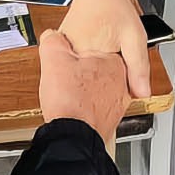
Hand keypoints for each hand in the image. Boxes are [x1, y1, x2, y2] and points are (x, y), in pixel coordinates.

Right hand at [38, 30, 129, 151]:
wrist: (73, 138)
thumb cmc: (70, 102)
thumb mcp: (54, 61)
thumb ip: (53, 42)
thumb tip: (53, 36)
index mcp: (113, 63)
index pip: (98, 49)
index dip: (81, 54)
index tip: (72, 58)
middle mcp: (121, 83)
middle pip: (100, 70)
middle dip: (84, 73)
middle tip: (69, 77)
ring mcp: (117, 103)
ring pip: (100, 90)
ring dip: (86, 91)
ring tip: (70, 93)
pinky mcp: (110, 120)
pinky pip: (97, 108)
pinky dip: (86, 108)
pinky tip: (75, 109)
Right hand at [60, 0, 150, 98]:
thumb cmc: (114, 8)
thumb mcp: (134, 38)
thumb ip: (139, 67)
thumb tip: (143, 92)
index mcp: (84, 57)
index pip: (97, 91)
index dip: (110, 95)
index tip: (116, 96)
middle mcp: (69, 56)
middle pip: (87, 85)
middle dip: (101, 87)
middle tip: (111, 75)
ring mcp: (63, 53)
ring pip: (80, 77)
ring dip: (92, 78)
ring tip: (104, 63)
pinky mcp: (63, 50)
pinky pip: (76, 67)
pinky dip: (86, 68)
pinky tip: (96, 58)